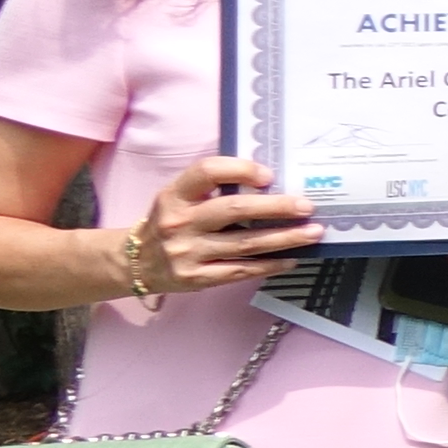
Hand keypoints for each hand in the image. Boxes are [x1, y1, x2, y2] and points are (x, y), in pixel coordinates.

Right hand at [119, 156, 320, 297]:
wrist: (134, 262)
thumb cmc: (169, 222)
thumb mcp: (178, 198)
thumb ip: (211, 188)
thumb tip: (268, 182)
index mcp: (175, 195)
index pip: (207, 172)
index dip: (240, 170)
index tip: (268, 175)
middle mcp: (180, 222)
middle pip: (235, 210)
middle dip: (277, 207)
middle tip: (307, 207)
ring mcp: (187, 252)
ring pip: (245, 244)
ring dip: (285, 238)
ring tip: (313, 233)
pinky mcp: (196, 277)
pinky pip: (240, 270)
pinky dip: (270, 265)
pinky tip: (291, 259)